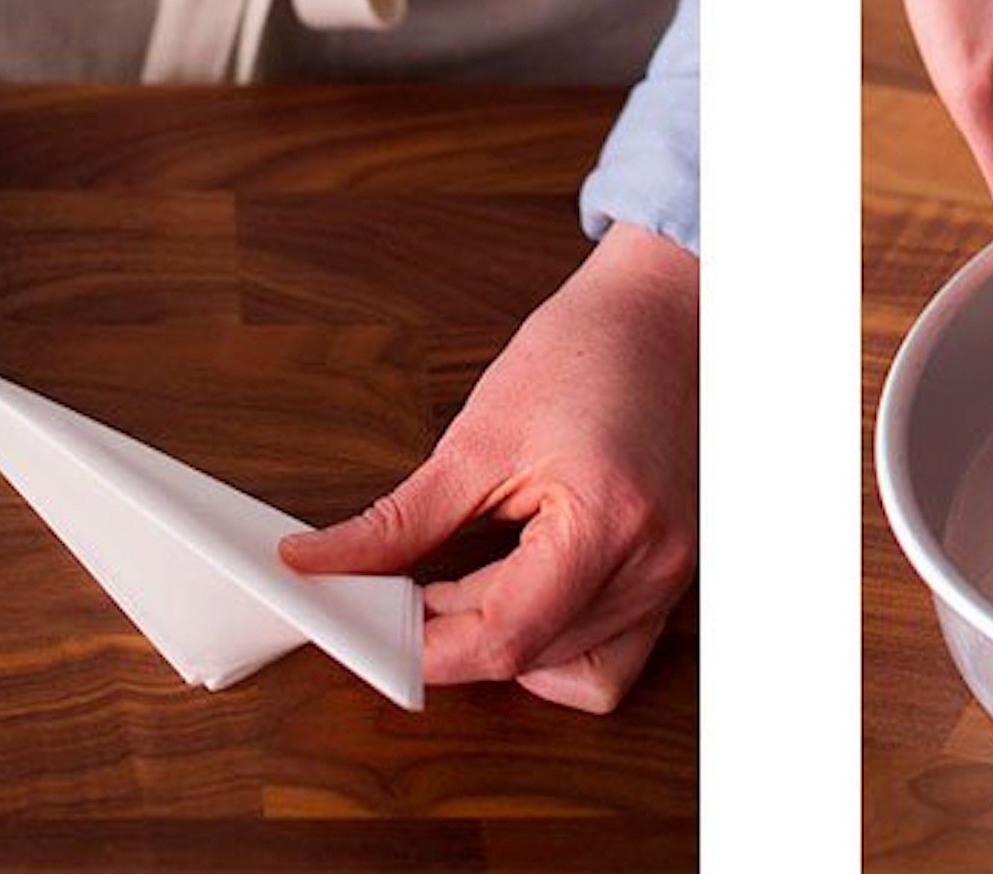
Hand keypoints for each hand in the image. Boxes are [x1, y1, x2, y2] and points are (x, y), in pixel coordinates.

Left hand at [281, 223, 697, 713]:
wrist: (660, 320)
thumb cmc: (587, 354)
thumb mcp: (478, 436)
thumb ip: (399, 521)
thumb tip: (321, 563)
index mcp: (606, 521)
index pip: (504, 636)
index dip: (424, 649)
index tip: (368, 633)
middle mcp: (653, 564)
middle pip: (533, 659)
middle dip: (453, 638)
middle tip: (395, 593)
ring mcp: (671, 578)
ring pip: (574, 673)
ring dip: (506, 644)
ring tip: (461, 584)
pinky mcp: (671, 578)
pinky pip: (610, 654)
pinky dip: (553, 642)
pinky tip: (515, 592)